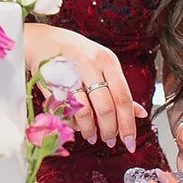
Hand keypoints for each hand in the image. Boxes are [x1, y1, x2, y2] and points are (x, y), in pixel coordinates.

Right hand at [23, 23, 147, 149]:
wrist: (43, 40)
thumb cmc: (76, 54)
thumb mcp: (102, 65)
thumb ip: (119, 89)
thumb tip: (140, 113)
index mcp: (107, 60)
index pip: (123, 97)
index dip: (128, 124)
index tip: (130, 141)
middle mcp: (90, 64)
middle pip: (106, 107)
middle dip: (109, 130)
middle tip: (110, 141)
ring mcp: (69, 73)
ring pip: (85, 111)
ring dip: (90, 130)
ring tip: (92, 136)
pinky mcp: (51, 83)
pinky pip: (66, 110)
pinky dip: (73, 123)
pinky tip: (77, 125)